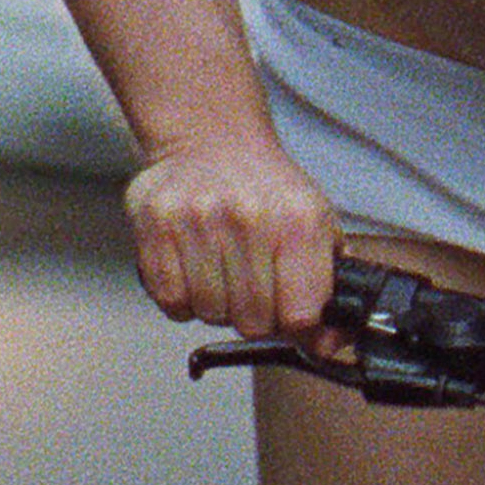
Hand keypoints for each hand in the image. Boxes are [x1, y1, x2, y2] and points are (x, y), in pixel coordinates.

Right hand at [123, 127, 337, 336]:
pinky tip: (194, 268)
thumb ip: (328, 288)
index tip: (291, 315)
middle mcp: (249, 218)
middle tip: (252, 284)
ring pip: (210, 315)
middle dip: (255, 315)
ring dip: (217, 304)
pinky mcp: (156, 224)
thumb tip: (327, 345)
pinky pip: (172, 301)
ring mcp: (198, 220)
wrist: (213, 139)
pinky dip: (183, 298)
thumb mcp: (316, 227)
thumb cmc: (267, 190)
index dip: (296, 327)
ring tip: (221, 269)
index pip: (300, 316)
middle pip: (253, 322)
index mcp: (299, 221)